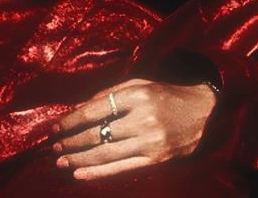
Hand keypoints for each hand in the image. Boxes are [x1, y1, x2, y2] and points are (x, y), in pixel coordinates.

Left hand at [51, 78, 216, 180]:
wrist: (203, 112)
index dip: (72, 119)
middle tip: (54, 146)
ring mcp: (149, 141)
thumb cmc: (166, 94)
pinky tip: (80, 173)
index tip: (55, 126)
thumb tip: (80, 107)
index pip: (95, 109)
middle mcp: (142, 118)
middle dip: (71, 141)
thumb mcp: (140, 84)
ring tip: (60, 161)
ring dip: (78, 158)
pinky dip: (97, 173)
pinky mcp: (155, 159)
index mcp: (137, 95)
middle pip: (97, 134)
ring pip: (105, 153)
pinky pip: (120, 168)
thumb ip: (110, 93)